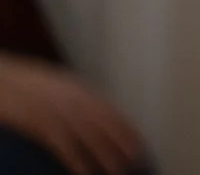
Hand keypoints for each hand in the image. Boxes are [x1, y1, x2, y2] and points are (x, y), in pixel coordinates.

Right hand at [0, 53, 146, 174]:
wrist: (3, 79)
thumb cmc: (28, 84)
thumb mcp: (59, 84)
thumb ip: (77, 97)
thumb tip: (95, 111)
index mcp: (80, 89)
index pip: (111, 111)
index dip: (126, 128)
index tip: (139, 142)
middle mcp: (75, 99)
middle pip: (105, 124)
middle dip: (122, 143)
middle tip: (137, 159)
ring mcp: (59, 112)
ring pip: (89, 136)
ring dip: (105, 155)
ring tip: (117, 170)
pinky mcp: (42, 125)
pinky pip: (63, 145)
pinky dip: (76, 159)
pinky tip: (84, 172)